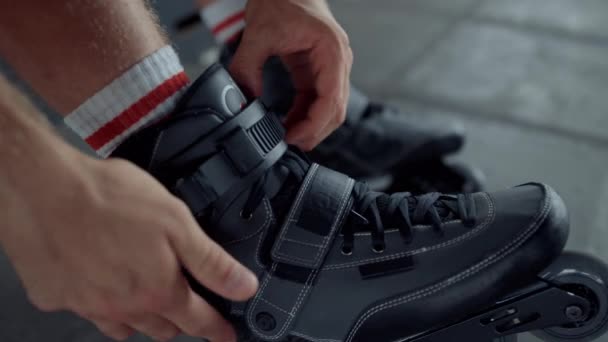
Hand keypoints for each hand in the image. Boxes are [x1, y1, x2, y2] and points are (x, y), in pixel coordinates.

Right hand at [0, 153, 257, 341]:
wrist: (43, 188)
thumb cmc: (108, 199)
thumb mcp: (176, 222)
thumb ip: (211, 261)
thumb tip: (244, 287)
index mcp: (157, 288)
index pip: (198, 321)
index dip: (217, 329)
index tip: (226, 335)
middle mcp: (123, 305)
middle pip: (161, 328)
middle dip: (179, 319)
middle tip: (186, 305)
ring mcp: (87, 305)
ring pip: (123, 325)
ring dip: (140, 316)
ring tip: (145, 296)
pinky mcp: (56, 296)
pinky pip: (85, 310)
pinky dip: (98, 303)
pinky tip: (99, 279)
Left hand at [230, 0, 352, 150]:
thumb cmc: (280, 0)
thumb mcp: (258, 33)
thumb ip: (247, 67)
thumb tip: (243, 100)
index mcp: (331, 51)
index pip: (332, 99)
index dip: (314, 124)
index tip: (293, 138)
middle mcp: (338, 61)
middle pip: (336, 110)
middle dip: (314, 131)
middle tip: (288, 145)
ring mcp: (331, 68)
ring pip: (329, 109)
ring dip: (310, 126)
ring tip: (286, 138)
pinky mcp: (319, 72)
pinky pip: (317, 101)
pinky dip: (305, 116)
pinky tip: (288, 125)